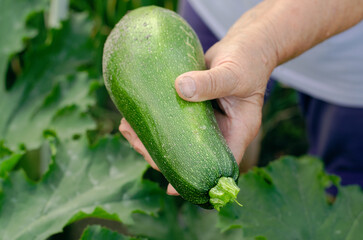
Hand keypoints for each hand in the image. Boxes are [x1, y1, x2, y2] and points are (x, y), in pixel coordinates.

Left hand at [119, 27, 276, 194]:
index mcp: (237, 133)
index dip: (196, 180)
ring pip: (177, 141)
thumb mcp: (234, 74)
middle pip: (191, 157)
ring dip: (151, 140)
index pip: (219, 166)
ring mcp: (203, 123)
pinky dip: (153, 122)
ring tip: (126, 128)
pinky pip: (171, 122)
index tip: (170, 188)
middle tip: (137, 144)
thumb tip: (179, 88)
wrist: (244, 47)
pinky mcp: (191, 110)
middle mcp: (219, 133)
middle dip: (162, 157)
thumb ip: (211, 83)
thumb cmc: (247, 62)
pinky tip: (131, 118)